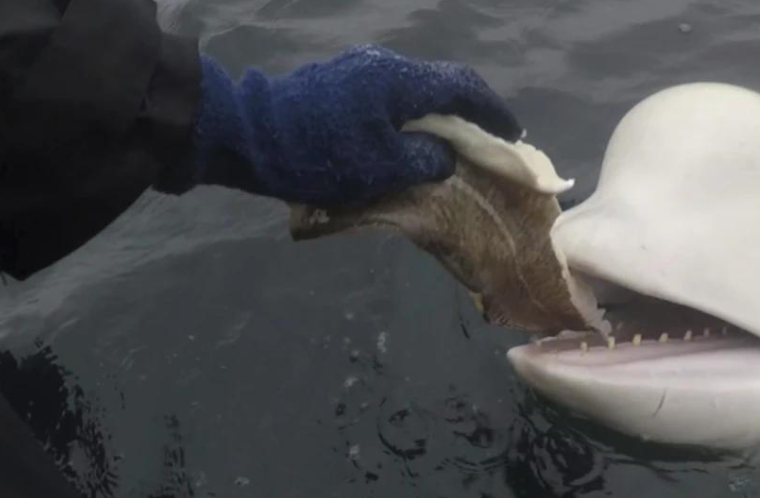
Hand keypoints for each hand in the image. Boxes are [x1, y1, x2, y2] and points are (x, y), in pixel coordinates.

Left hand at [162, 46, 522, 203]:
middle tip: (486, 142)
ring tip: (450, 147)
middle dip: (469, 113)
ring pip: (415, 91)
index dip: (493, 112)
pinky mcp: (341, 83)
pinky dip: (411, 117)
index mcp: (401, 82)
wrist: (247, 136)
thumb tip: (443, 156)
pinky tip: (409, 141)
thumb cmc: (318, 154)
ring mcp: (360, 71)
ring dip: (437, 117)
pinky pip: (391, 96)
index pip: (464, 88)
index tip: (512, 136)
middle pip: (441, 84)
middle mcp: (384, 66)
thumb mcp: (382, 168)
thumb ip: (426, 160)